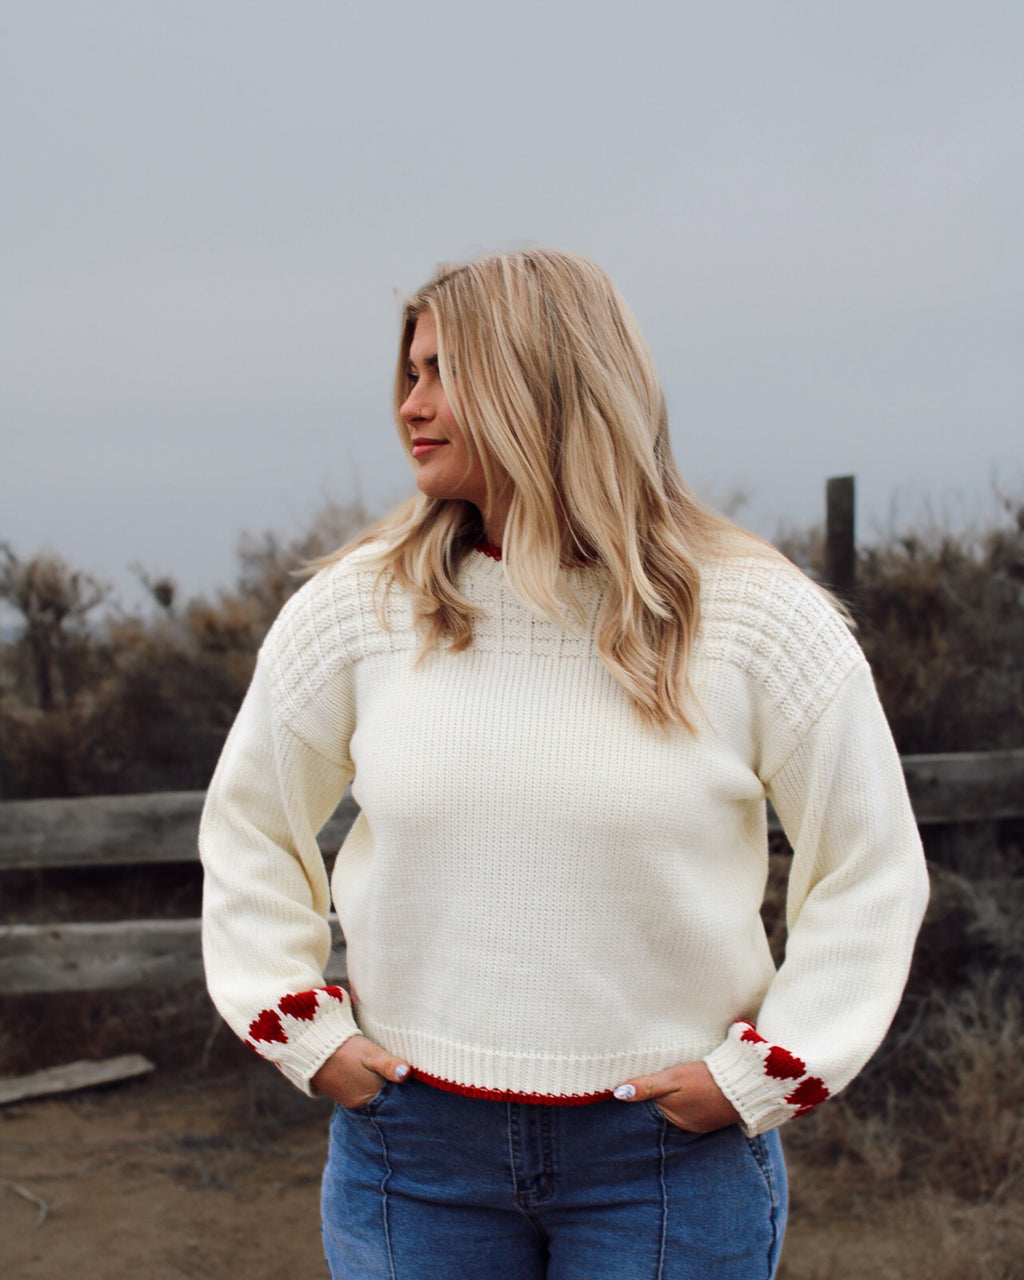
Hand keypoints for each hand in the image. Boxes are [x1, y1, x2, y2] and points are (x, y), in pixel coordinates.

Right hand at [311, 1034, 410, 1107]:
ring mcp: (347, 1098)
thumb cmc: (345, 1049)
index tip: (408, 1071)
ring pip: (370, 1090)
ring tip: (380, 1067)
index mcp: (367, 1097)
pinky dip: (364, 1080)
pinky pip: (358, 1088)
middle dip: (389, 1084)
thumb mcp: (370, 1054)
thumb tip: (406, 1073)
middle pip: (381, 1094)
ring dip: (376, 1081)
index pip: (391, 1094)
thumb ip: (389, 1065)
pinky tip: (366, 1069)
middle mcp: (357, 1103)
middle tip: (399, 1066)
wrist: (313, 1045)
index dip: (400, 1083)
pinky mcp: (339, 1090)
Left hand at [614, 1061, 739, 1132]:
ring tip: (673, 1082)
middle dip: (656, 1097)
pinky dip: (688, 1100)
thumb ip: (647, 1086)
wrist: (744, 1084)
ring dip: (673, 1098)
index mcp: (671, 1117)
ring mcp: (699, 1124)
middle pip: (662, 1108)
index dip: (641, 1092)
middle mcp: (683, 1126)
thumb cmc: (706, 1079)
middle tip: (651, 1076)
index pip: (648, 1105)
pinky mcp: (711, 1118)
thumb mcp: (674, 1078)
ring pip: (677, 1109)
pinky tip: (691, 1088)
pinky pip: (692, 1109)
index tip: (631, 1081)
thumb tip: (617, 1094)